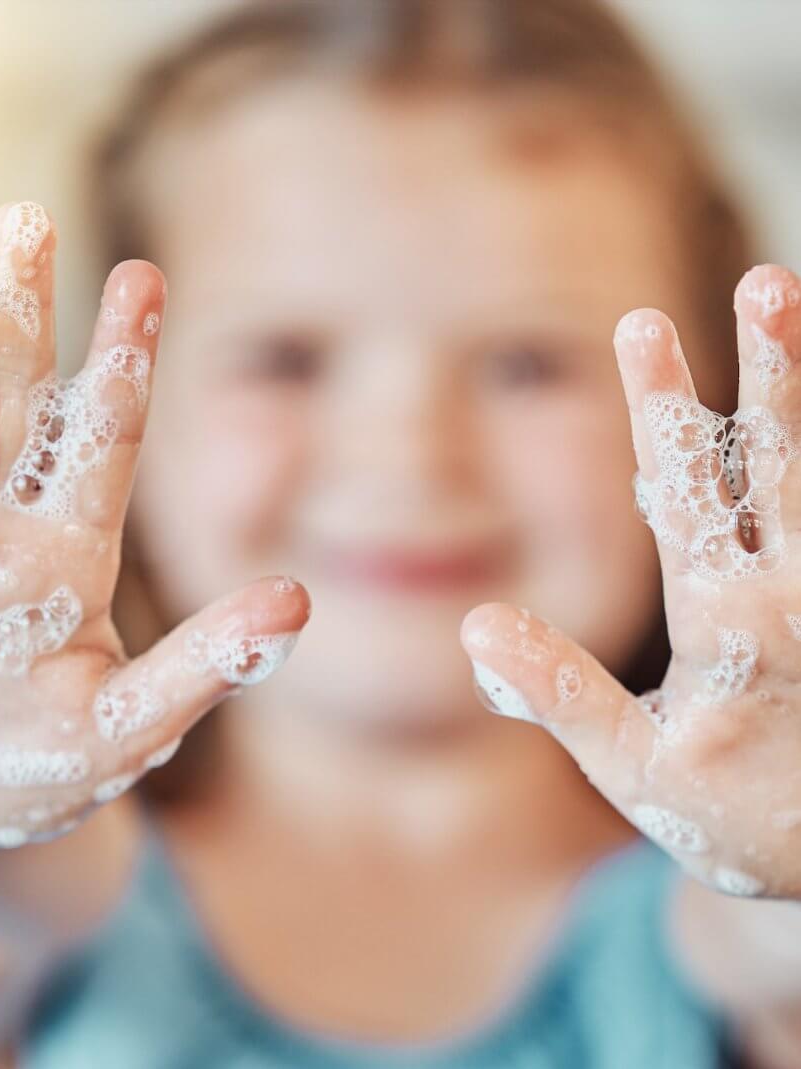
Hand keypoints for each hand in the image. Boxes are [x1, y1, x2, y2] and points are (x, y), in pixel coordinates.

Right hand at [0, 201, 309, 848]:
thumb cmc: (47, 764)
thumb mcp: (135, 721)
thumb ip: (210, 660)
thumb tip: (299, 601)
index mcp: (74, 548)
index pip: (106, 431)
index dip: (124, 354)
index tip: (145, 275)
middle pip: (13, 399)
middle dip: (18, 314)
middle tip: (22, 222)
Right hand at [461, 264, 800, 899]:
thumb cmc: (734, 817)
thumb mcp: (631, 770)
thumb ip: (558, 693)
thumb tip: (476, 624)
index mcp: (726, 624)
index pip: (685, 490)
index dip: (661, 403)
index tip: (642, 324)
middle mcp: (793, 594)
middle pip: (778, 460)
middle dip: (766, 366)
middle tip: (763, 280)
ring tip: (793, 306)